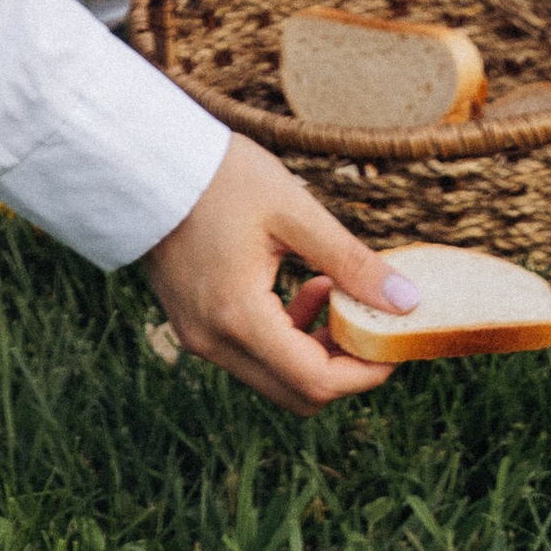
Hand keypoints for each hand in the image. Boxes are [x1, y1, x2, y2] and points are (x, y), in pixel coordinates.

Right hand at [142, 135, 414, 412]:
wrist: (143, 157)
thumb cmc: (219, 176)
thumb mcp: (293, 211)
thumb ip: (351, 262)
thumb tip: (407, 302)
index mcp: (238, 316)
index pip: (315, 382)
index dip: (365, 372)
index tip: (393, 342)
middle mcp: (213, 341)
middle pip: (296, 393)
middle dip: (343, 365)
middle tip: (368, 317)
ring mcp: (198, 337)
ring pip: (275, 378)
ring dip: (315, 349)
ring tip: (330, 288)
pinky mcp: (193, 324)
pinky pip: (251, 355)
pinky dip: (286, 338)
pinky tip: (300, 288)